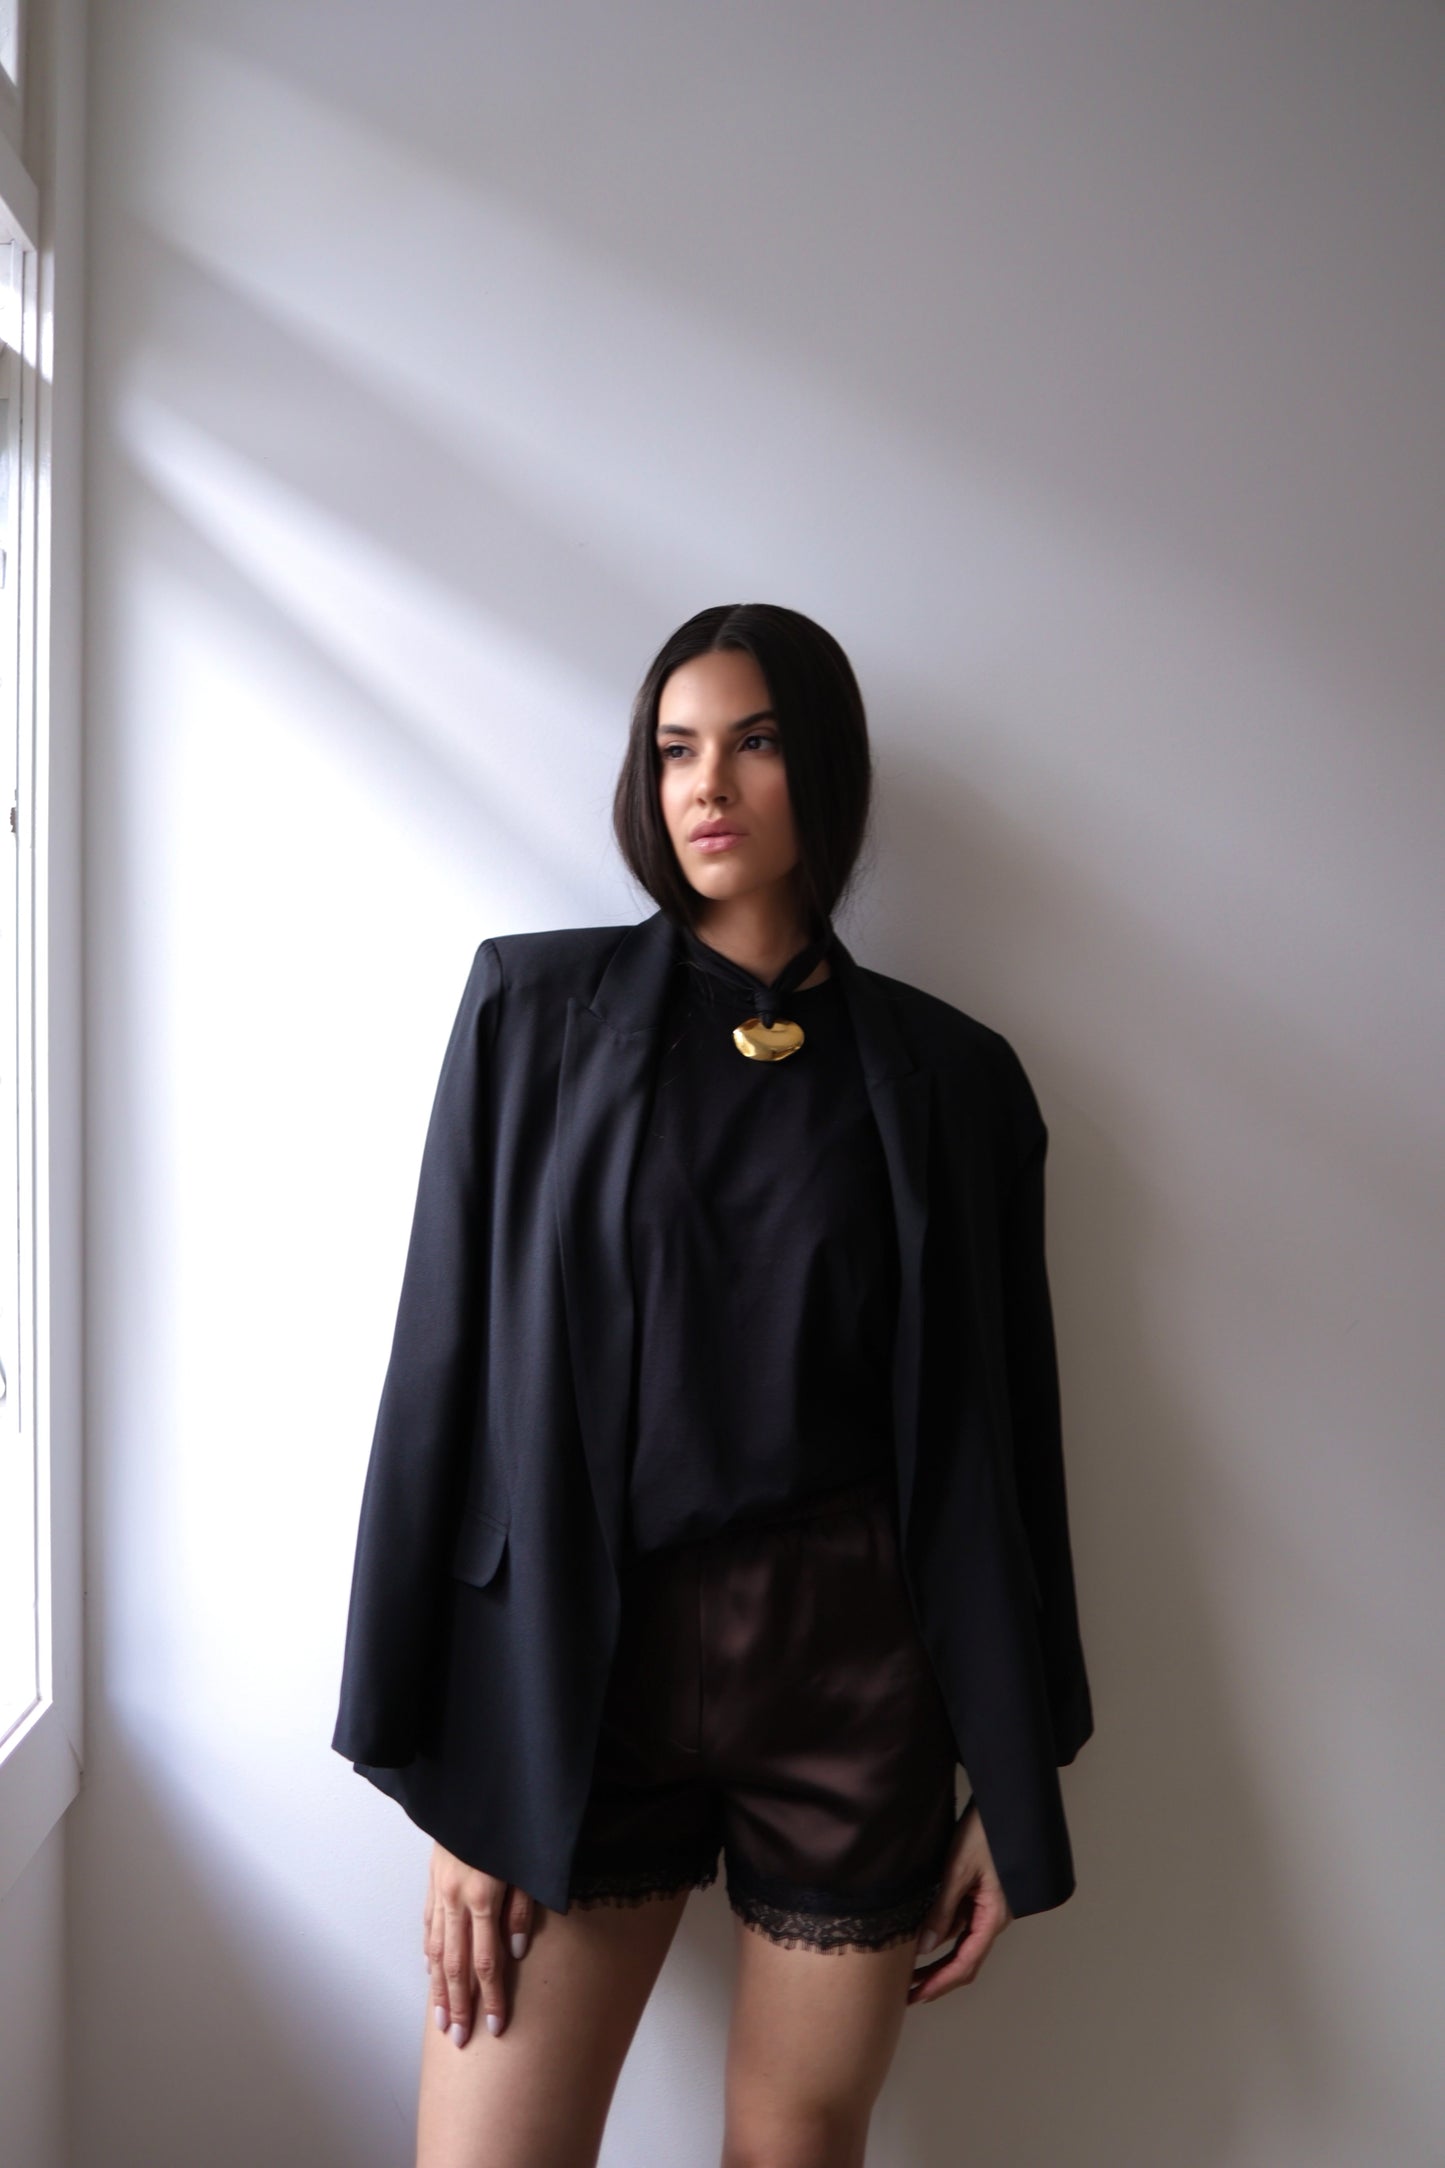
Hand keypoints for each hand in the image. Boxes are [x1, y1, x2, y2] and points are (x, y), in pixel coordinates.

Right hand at [423, 1841, 536, 2044]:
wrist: (475, 1785)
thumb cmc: (510, 1823)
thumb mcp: (525, 1863)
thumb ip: (521, 1909)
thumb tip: (516, 1952)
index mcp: (483, 1895)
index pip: (487, 1961)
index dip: (490, 1997)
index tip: (495, 2028)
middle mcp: (456, 1898)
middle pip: (456, 1964)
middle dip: (459, 2005)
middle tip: (459, 2039)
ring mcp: (440, 1890)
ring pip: (436, 1950)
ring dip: (439, 1988)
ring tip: (441, 2020)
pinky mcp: (433, 1881)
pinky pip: (429, 1924)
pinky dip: (430, 1952)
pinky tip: (431, 1972)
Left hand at [906, 1798, 1012, 2005]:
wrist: (1002, 1805)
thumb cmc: (984, 1833)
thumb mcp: (958, 1870)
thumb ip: (943, 1909)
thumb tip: (925, 1948)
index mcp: (993, 1917)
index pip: (965, 1963)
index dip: (940, 1983)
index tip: (917, 1997)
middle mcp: (992, 1918)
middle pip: (964, 1960)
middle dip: (937, 1979)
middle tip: (907, 1994)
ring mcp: (986, 1908)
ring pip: (960, 1943)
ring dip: (936, 1959)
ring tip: (906, 1972)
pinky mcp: (979, 1895)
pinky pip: (959, 1922)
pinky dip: (939, 1935)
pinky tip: (919, 1939)